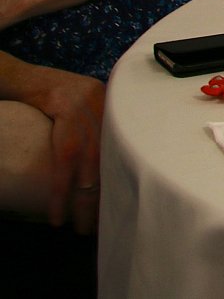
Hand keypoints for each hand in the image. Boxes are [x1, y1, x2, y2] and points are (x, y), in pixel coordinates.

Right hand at [15, 65, 104, 232]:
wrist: (20, 77)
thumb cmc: (45, 97)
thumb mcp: (77, 109)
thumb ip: (93, 130)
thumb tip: (98, 168)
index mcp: (113, 106)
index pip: (123, 150)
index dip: (118, 182)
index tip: (116, 210)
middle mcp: (107, 103)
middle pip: (111, 157)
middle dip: (104, 194)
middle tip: (98, 225)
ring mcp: (89, 102)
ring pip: (91, 160)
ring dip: (84, 198)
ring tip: (78, 226)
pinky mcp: (67, 106)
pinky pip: (66, 156)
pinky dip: (61, 186)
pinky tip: (57, 209)